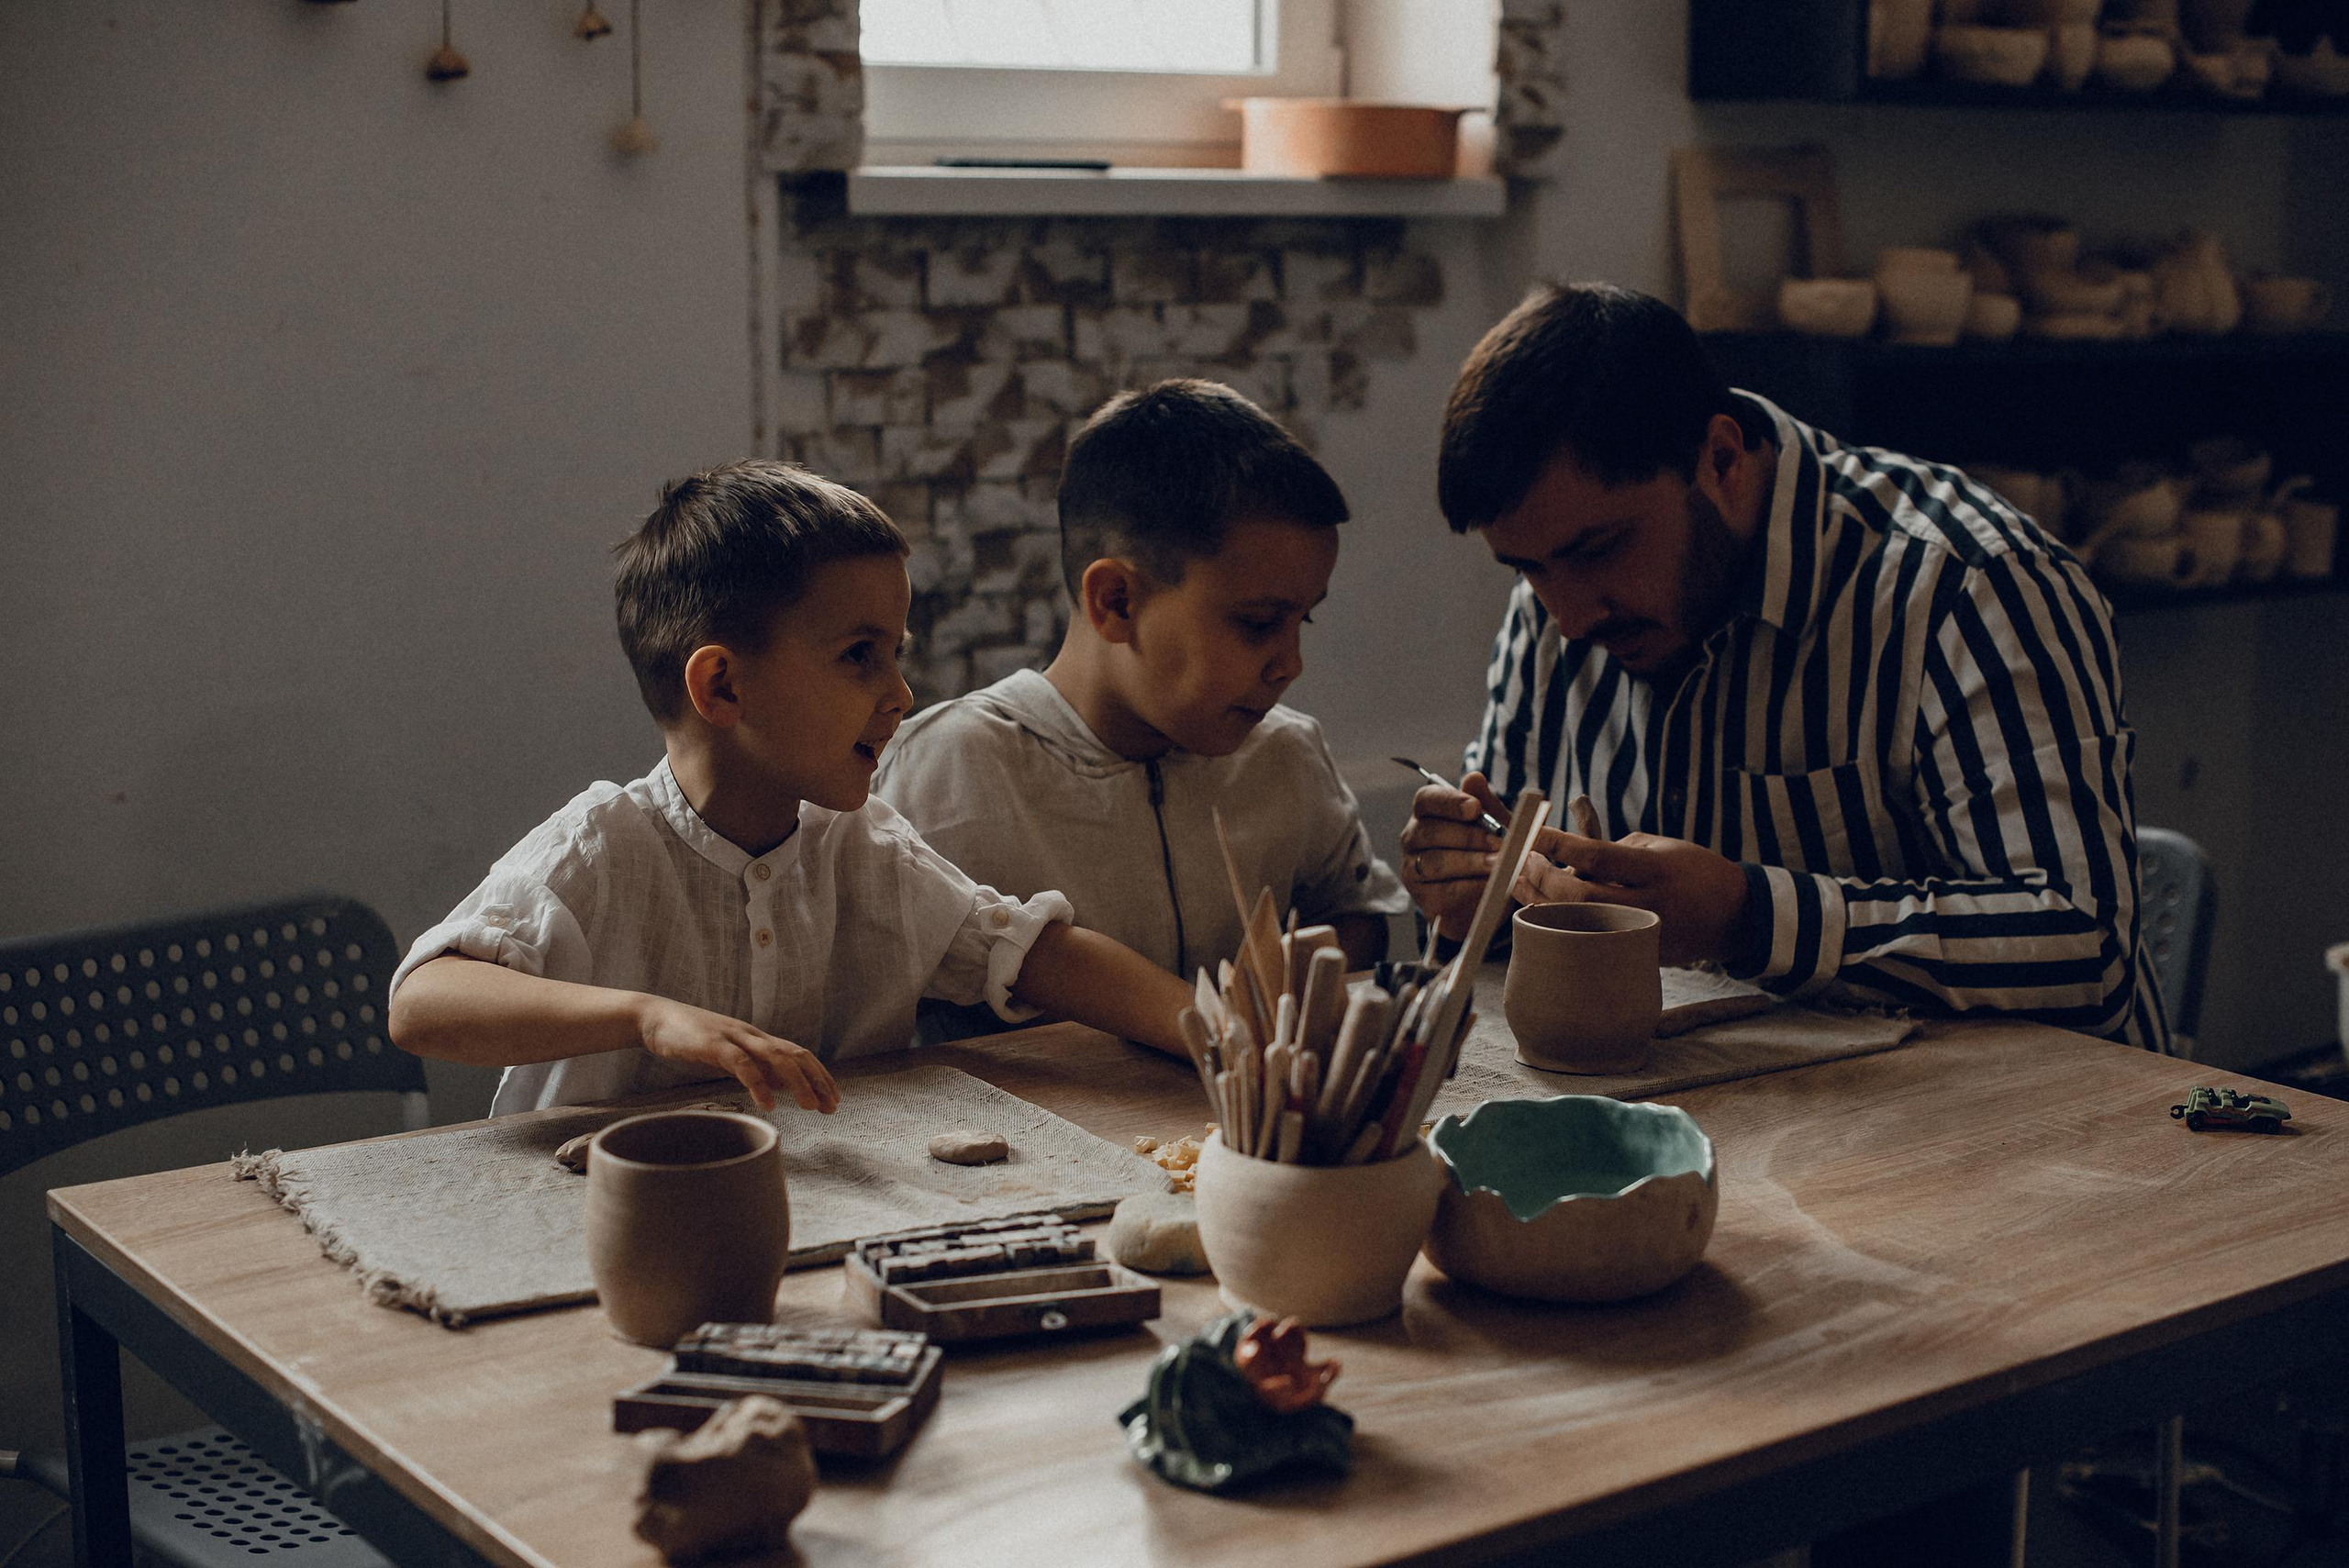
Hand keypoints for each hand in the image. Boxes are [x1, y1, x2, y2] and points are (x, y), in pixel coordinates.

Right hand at [636, 996, 839, 1113]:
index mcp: (755, 1038)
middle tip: (832, 1106)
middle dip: (817, 1080)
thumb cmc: (690, 1039)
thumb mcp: (727, 1054)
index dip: (819, 1075)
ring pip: (776, 1057)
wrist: (654, 1018)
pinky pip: (742, 1064)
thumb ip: (752, 1066)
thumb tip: (778, 1086)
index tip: (833, 1099)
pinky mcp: (712, 1044)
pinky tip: (769, 1103)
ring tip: (810, 1107)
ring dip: (797, 1082)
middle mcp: (751, 1035)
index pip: (797, 1054)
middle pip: (795, 1054)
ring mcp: (733, 1037)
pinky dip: (759, 1083)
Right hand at [1398, 770, 1506, 939]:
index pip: (1427, 799)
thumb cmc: (1490, 850)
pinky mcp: (1423, 898)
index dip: (1450, 802)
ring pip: (1436, 862)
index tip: (1475, 808)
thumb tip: (1474, 777)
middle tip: (1499, 843)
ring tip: (1499, 866)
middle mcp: (1413, 837)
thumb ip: (1488, 803)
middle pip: (1430, 831)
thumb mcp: (1497, 825)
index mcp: (1428, 812)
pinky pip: (1443, 891)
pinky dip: (1470, 888)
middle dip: (1468, 837)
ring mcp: (1413, 868)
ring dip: (1471, 863)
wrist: (1492, 895)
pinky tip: (1490, 886)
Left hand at [1515, 830, 1749, 967]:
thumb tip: (1564, 856)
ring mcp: (1644, 935)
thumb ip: (1615, 850)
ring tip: (1520, 880)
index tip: (1531, 833)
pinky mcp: (1639, 956)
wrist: (1734, 914)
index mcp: (1656, 869)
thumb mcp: (1661, 846)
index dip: (1559, 845)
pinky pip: (1590, 941)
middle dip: (1543, 877)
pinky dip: (1562, 924)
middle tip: (1524, 859)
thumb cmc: (1692, 871)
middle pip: (1581, 896)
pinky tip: (1542, 907)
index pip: (1598, 857)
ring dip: (1541, 901)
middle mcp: (1649, 904)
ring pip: (1579, 924)